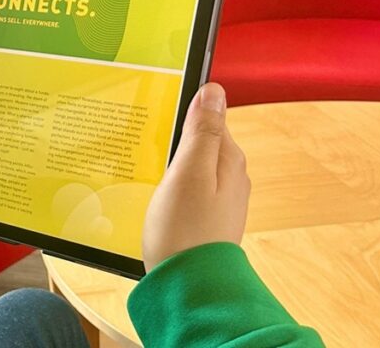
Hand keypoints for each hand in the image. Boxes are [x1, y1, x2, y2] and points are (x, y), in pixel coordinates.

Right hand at [141, 83, 250, 271]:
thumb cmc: (183, 230)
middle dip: (176, 142)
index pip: (209, 119)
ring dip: (172, 167)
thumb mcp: (188, 171)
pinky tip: (157, 199)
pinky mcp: (206, 220)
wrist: (187, 287)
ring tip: (148, 175)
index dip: (183, 116)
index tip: (158, 123)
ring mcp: (220, 201)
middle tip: (147, 150)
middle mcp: (231, 178)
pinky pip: (189, 191)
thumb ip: (202, 131)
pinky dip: (173, 189)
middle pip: (201, 144)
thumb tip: (214, 91)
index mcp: (229, 160)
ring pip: (194, 168)